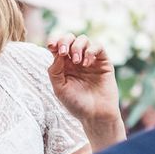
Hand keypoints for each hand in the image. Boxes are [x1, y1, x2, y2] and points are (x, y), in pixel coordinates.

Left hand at [47, 34, 124, 149]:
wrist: (95, 115)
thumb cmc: (76, 104)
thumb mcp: (59, 88)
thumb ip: (55, 70)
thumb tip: (57, 53)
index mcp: (64, 65)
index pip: (58, 46)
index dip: (54, 41)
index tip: (51, 46)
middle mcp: (76, 60)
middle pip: (70, 38)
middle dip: (65, 41)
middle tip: (63, 53)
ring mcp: (90, 60)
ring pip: (83, 39)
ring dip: (77, 47)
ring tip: (77, 62)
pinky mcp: (103, 62)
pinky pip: (98, 46)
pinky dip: (90, 51)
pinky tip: (87, 63)